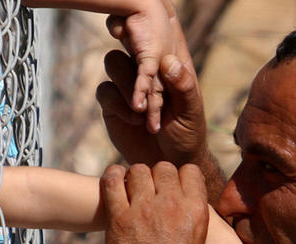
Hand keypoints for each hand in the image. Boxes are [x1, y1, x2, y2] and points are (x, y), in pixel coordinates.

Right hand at [96, 19, 205, 166]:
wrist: (168, 163)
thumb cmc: (187, 135)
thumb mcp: (191, 111)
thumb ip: (183, 86)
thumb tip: (169, 62)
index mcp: (167, 65)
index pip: (155, 37)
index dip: (145, 28)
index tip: (140, 28)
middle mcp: (144, 70)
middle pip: (126, 42)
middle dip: (130, 52)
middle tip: (139, 74)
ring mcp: (126, 86)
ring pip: (112, 63)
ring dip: (125, 83)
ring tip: (140, 109)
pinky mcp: (112, 106)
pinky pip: (104, 91)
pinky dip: (118, 104)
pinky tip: (135, 120)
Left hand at [102, 162, 207, 243]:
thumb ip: (188, 220)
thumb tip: (183, 207)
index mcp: (196, 211)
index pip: (189, 171)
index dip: (178, 177)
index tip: (169, 186)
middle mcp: (173, 206)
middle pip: (162, 168)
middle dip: (155, 176)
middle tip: (147, 189)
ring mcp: (145, 211)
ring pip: (137, 171)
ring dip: (133, 177)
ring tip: (128, 187)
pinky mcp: (119, 219)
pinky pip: (111, 182)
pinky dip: (111, 177)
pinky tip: (112, 181)